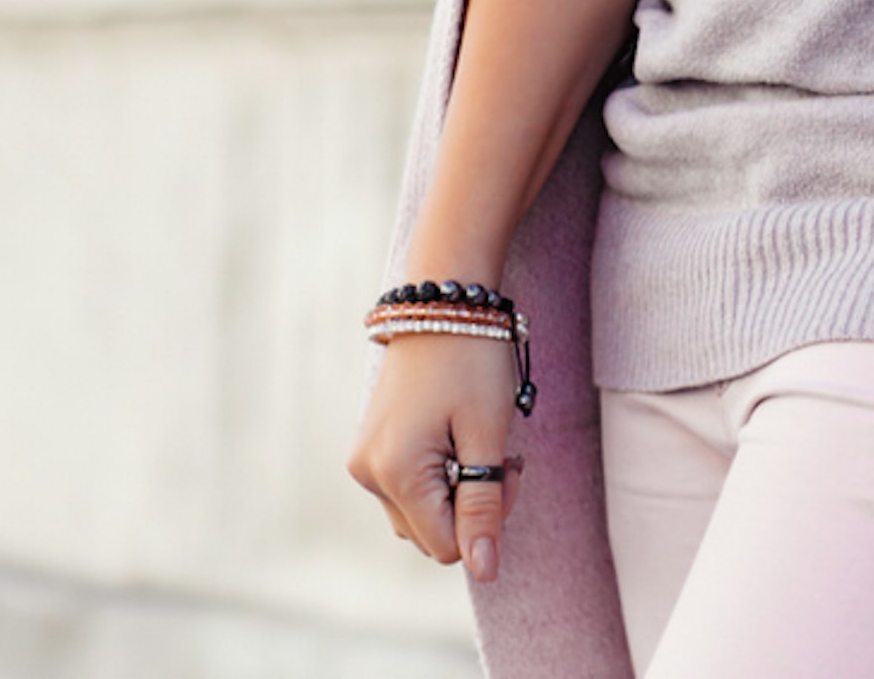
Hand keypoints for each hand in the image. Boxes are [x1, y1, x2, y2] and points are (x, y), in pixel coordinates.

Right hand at [349, 330, 521, 580]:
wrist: (440, 302)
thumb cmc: (471, 361)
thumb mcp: (487, 434)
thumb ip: (484, 506)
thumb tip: (484, 571)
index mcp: (396, 473)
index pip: (447, 546)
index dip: (487, 520)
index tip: (508, 468)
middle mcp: (369, 474)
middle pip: (431, 536)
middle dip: (472, 508)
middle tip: (501, 456)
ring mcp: (365, 462)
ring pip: (419, 517)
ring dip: (455, 495)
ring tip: (475, 443)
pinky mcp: (370, 450)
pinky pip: (407, 491)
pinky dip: (437, 480)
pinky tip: (454, 440)